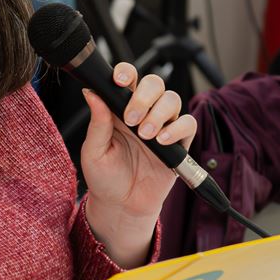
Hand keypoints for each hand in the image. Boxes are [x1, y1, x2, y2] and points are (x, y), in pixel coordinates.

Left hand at [79, 63, 195, 266]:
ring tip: (145, 135)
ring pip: (172, 100)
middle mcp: (143, 113)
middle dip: (144, 96)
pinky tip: (162, 140)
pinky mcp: (179, 143)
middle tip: (131, 119)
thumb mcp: (93, 151)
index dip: (126, 73)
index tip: (119, 81)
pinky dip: (177, 128)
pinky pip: (188, 124)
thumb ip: (97, 123)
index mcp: (119, 109)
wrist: (122, 206)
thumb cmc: (106, 178)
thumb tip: (91, 93)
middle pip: (154, 84)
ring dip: (158, 113)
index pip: (127, 79)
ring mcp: (163, 126)